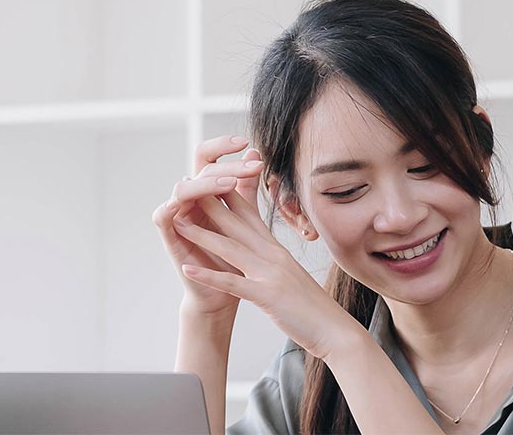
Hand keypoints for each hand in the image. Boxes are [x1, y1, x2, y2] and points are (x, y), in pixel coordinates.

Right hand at [154, 136, 260, 315]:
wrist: (225, 293)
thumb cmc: (233, 256)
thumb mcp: (244, 217)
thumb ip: (246, 186)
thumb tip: (254, 153)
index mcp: (207, 191)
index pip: (210, 158)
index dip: (223, 147)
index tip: (247, 144)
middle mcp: (190, 200)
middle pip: (199, 169)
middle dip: (226, 166)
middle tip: (251, 167)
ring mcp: (177, 216)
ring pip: (183, 188)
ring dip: (205, 184)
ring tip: (229, 183)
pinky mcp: (169, 237)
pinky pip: (163, 217)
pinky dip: (171, 208)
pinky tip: (183, 201)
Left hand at [167, 161, 364, 361]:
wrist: (334, 330)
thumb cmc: (311, 305)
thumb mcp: (289, 274)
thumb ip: (273, 259)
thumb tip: (261, 251)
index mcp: (276, 249)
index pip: (249, 215)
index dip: (227, 197)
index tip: (206, 183)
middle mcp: (273, 255)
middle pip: (237, 224)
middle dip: (209, 206)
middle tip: (185, 189)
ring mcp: (270, 274)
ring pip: (231, 248)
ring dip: (202, 235)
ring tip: (178, 223)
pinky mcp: (268, 296)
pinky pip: (233, 283)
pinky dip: (209, 276)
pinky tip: (189, 270)